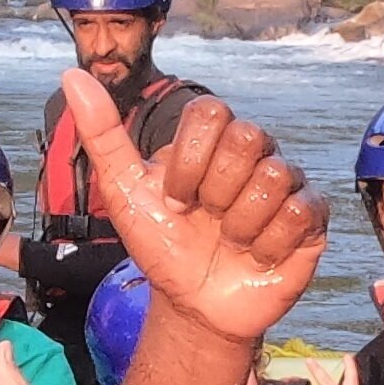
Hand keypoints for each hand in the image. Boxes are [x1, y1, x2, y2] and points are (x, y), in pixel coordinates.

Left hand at [70, 67, 326, 343]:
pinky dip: (268, 244)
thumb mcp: (125, 193)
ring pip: (274, 177)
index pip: (210, 113)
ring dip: (239, 224)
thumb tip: (72, 77)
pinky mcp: (311, 219)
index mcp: (213, 141)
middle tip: (205, 219)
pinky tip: (256, 256)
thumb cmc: (163, 246)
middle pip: (248, 138)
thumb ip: (103, 135)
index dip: (189, 161)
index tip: (174, 199)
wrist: (193, 307)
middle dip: (215, 191)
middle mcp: (254, 153)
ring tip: (229, 241)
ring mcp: (286, 183)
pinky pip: (300, 212)